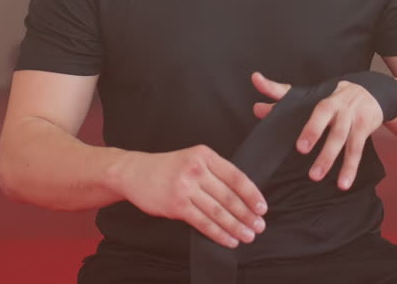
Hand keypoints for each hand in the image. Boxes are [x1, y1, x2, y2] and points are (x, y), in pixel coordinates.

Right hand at [115, 145, 267, 248]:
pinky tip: (228, 240)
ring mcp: (185, 187)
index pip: (236, 176)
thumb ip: (214, 172)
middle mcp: (196, 169)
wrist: (134, 172)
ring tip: (247, 235)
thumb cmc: (166, 168)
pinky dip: (218, 233)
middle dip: (247, 214)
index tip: (262, 208)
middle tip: (259, 226)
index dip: (252, 194)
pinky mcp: (176, 205)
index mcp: (204, 155)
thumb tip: (242, 196)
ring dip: (236, 226)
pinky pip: (203, 223)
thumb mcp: (192, 159)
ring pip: (218, 211)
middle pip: (229, 196)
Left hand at [251, 71, 384, 190]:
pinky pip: (357, 150)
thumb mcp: (309, 96)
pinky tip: (343, 184)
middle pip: (328, 124)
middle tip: (301, 152)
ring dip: (331, 159)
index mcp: (323, 101)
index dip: (306, 124)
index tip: (299, 144)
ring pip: (342, 140)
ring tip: (316, 177)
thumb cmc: (333, 97)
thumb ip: (281, 99)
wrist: (370, 91)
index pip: (310, 109)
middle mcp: (339, 108)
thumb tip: (256, 108)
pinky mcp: (364, 128)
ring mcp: (353, 118)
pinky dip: (350, 168)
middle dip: (316, 137)